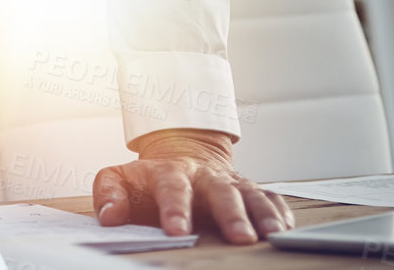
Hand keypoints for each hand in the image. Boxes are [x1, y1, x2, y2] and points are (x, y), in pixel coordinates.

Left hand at [92, 129, 293, 244]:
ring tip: (272, 237)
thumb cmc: (149, 179)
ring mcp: (231, 182)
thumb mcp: (120, 178)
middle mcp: (205, 175)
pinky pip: (270, 198)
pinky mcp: (251, 190)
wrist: (181, 154)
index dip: (174, 208)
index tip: (176, 231)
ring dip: (262, 215)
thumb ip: (109, 193)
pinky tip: (285, 230)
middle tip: (240, 238)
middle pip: (220, 191)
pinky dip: (280, 212)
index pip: (172, 187)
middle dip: (230, 214)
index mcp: (170, 172)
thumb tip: (108, 216)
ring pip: (251, 194)